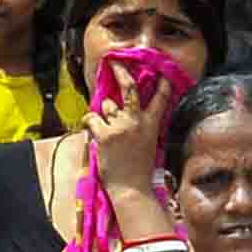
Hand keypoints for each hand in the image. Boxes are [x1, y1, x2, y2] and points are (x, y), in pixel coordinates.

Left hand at [88, 73, 168, 192]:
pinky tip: (92, 131)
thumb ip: (139, 126)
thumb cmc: (138, 169)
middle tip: (114, 63)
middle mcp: (137, 121)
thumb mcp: (148, 144)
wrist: (131, 188)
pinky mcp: (105, 133)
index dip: (163, 84)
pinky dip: (89, 123)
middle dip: (121, 72)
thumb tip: (121, 111)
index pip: (161, 99)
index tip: (163, 73)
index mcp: (151, 125)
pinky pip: (91, 118)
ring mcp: (121, 126)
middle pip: (130, 88)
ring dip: (103, 114)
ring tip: (106, 130)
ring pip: (107, 106)